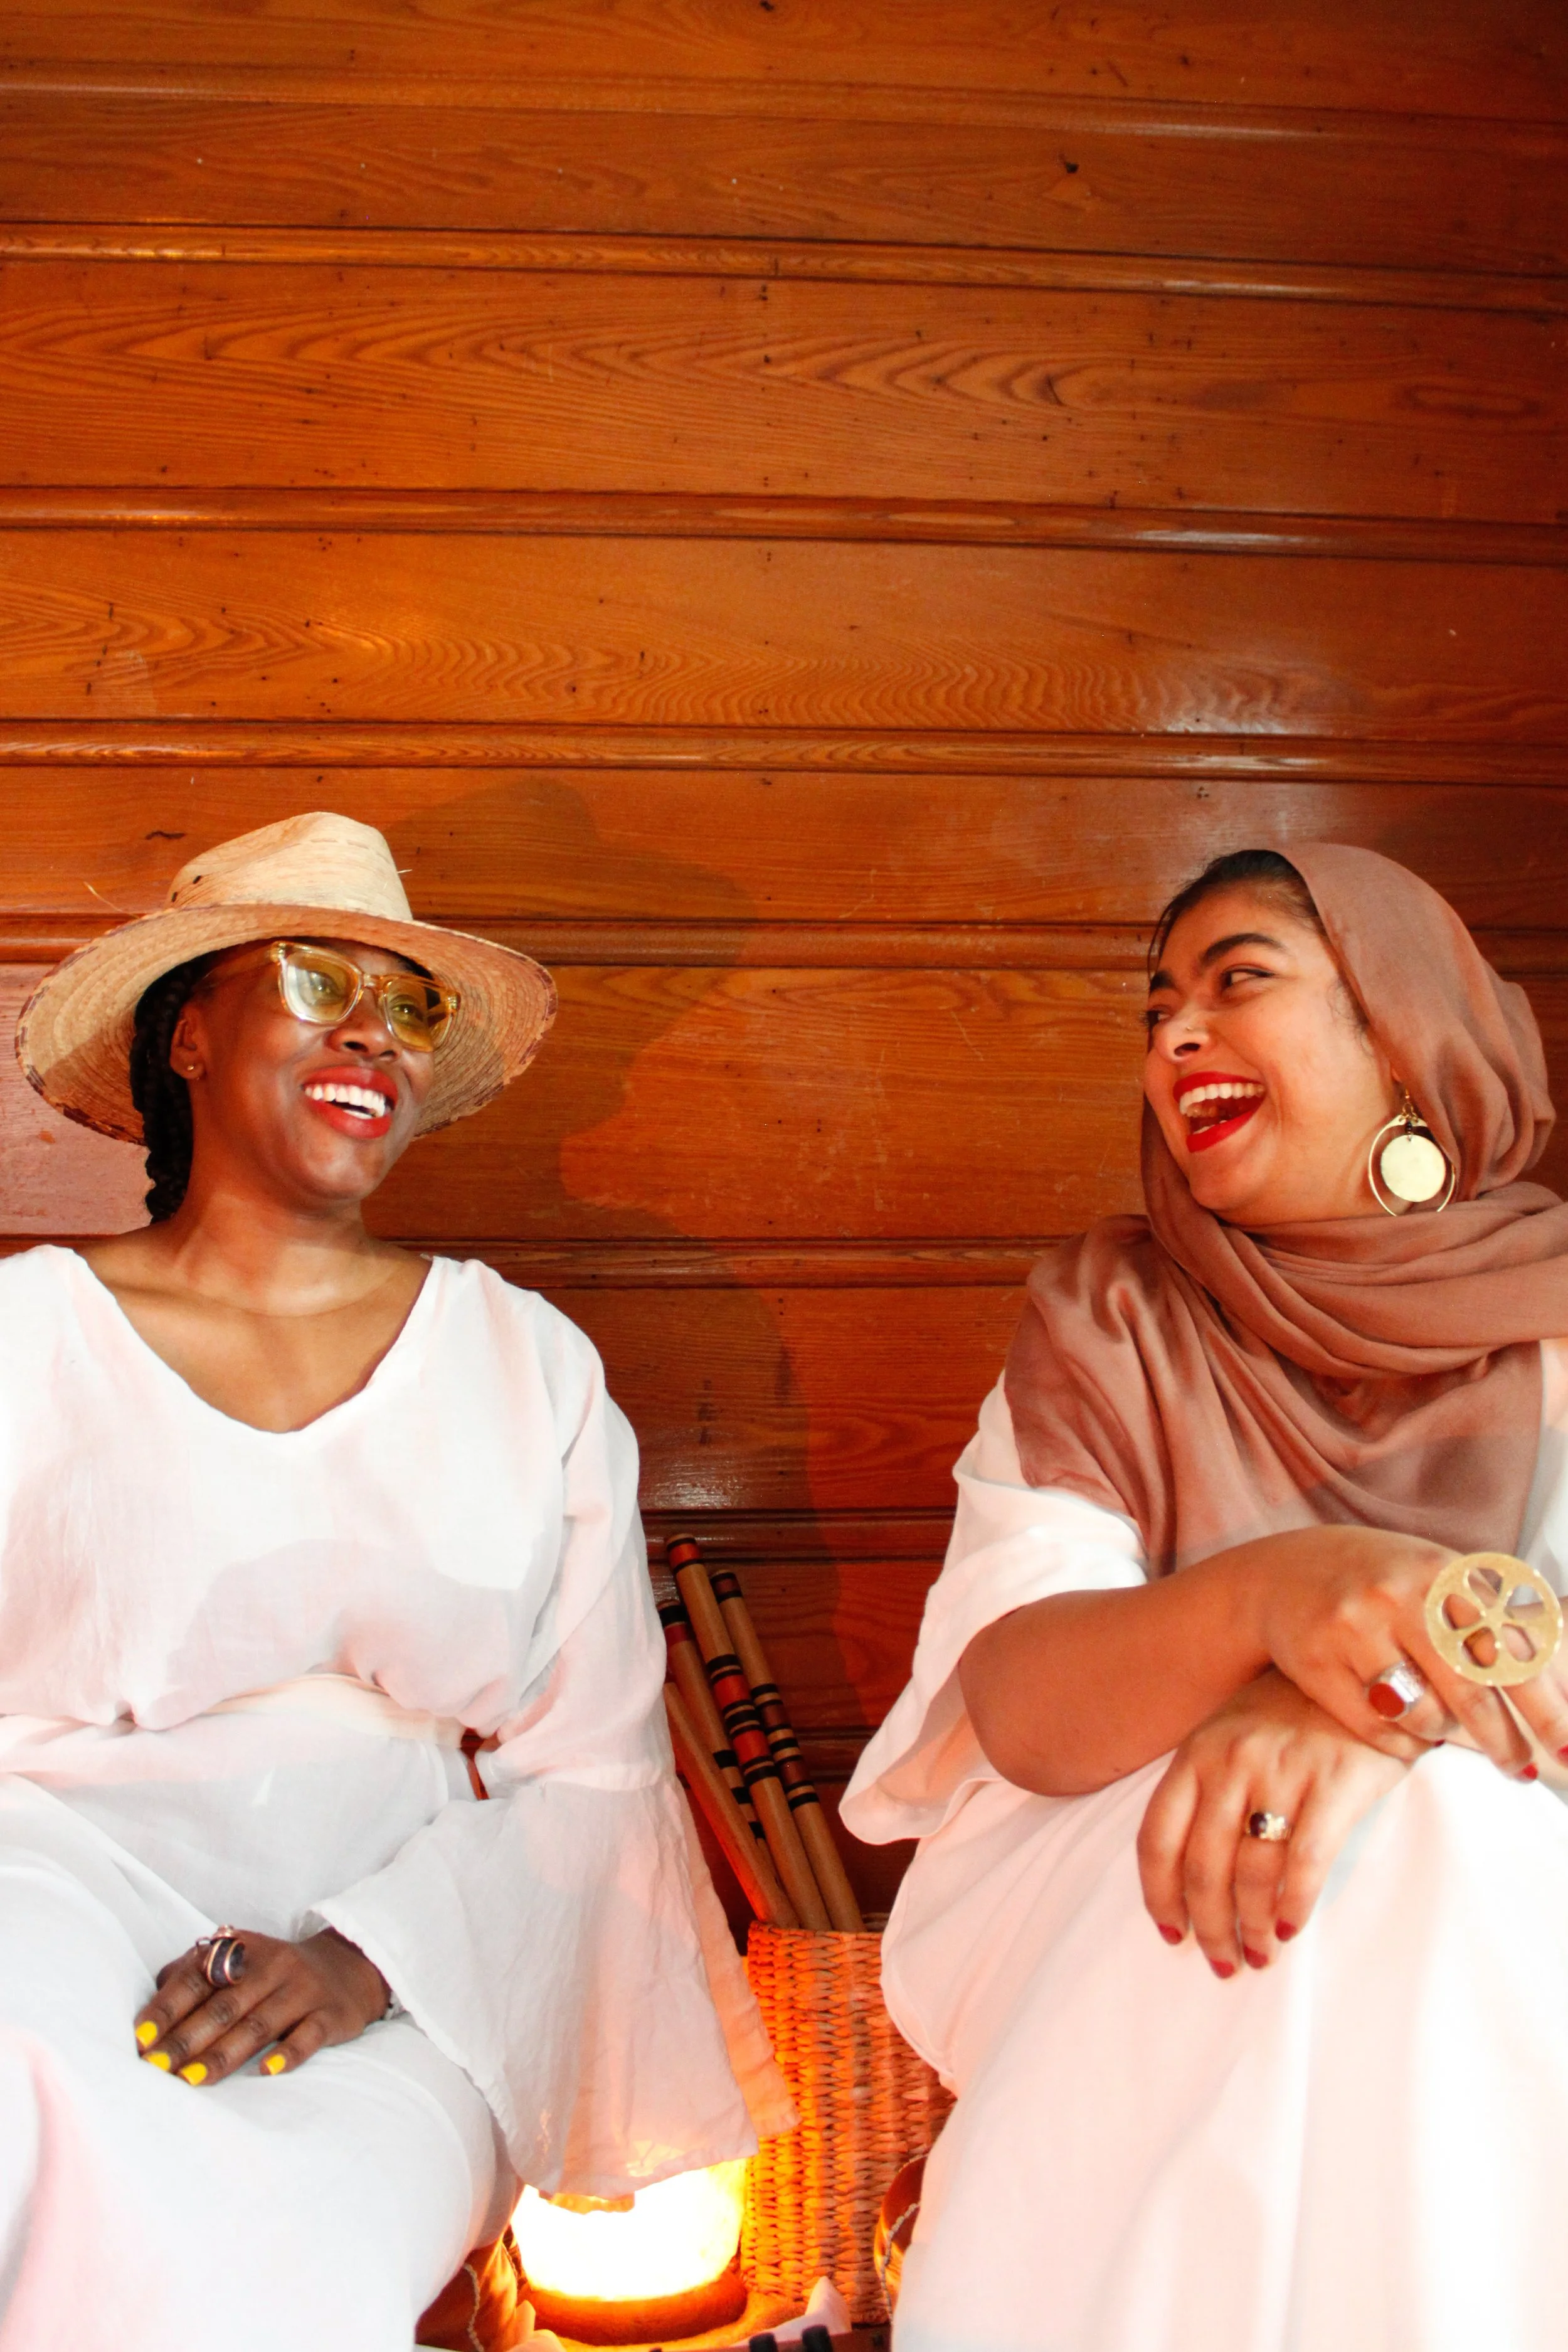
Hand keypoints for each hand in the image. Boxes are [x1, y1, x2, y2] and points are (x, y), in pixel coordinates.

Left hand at [133, 1927, 389, 2083]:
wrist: (347, 1967)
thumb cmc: (272, 1973)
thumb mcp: (237, 1961)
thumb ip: (195, 1975)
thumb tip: (151, 2004)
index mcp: (242, 1951)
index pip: (197, 1978)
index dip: (168, 2008)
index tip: (142, 2038)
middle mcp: (272, 1966)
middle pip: (223, 2006)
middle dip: (185, 2040)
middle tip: (156, 2069)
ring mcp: (303, 1990)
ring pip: (258, 2025)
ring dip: (222, 2055)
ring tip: (191, 2081)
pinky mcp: (330, 2015)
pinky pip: (308, 2036)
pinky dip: (287, 2054)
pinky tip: (266, 2072)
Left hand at [1137, 1669, 1414, 1974]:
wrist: (1360, 1663)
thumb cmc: (1291, 1712)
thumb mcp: (1231, 1734)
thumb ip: (1207, 1789)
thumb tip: (1188, 1875)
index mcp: (1196, 1753)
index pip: (1157, 1837)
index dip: (1158, 1895)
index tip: (1170, 1932)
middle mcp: (1231, 1761)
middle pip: (1202, 1867)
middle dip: (1208, 1926)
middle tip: (1223, 1962)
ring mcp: (1282, 1770)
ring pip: (1250, 1872)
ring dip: (1250, 1927)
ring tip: (1260, 1953)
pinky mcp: (1336, 1782)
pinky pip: (1305, 1862)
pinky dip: (1293, 1904)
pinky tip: (1290, 1927)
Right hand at [1243, 1525, 1567, 1773]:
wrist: (1283, 1573)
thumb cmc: (1383, 1584)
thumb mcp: (1437, 1580)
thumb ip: (1493, 1621)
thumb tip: (1562, 1688)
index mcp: (1443, 1570)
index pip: (1512, 1645)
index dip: (1548, 1702)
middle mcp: (1400, 1593)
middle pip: (1474, 1687)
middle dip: (1507, 1740)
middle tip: (1523, 1769)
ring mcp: (1354, 1626)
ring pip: (1424, 1714)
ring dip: (1445, 1735)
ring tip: (1445, 1730)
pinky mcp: (1317, 1662)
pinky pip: (1379, 1730)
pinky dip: (1402, 1743)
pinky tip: (1406, 1733)